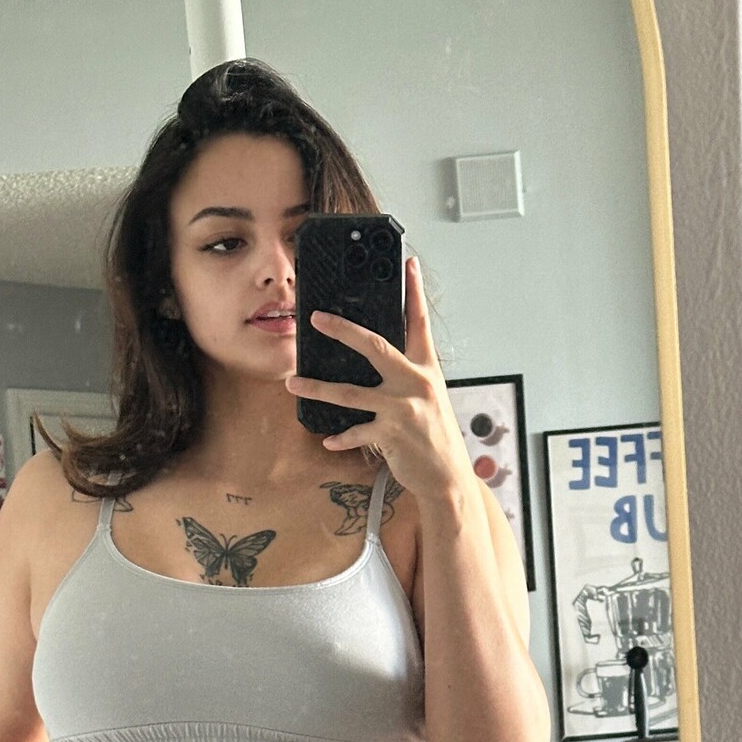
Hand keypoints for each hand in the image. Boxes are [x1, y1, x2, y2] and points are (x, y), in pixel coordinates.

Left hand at [284, 255, 471, 501]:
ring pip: (350, 392)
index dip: (415, 292)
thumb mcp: (430, 398)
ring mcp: (402, 408)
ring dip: (317, 389)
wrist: (448, 477)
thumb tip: (381, 360)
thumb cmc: (436, 436)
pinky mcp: (391, 434)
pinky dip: (340, 437)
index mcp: (426, 370)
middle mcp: (415, 383)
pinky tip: (328, 438)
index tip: (409, 264)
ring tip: (293, 384)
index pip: (419, 323)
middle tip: (316, 318)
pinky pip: (356, 432)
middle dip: (342, 330)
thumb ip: (408, 376)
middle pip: (374, 346)